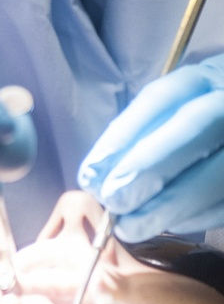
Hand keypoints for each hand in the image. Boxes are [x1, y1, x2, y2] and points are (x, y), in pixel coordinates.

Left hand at [78, 57, 223, 237]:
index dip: (123, 136)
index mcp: (205, 77)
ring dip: (168, 205)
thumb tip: (100, 174)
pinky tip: (166, 224)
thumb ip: (147, 128)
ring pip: (214, 174)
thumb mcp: (178, 104)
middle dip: (146, 168)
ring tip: (131, 226)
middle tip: (112, 200)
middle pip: (190, 130)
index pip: (160, 98)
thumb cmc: (201, 110)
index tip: (92, 173)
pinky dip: (195, 216)